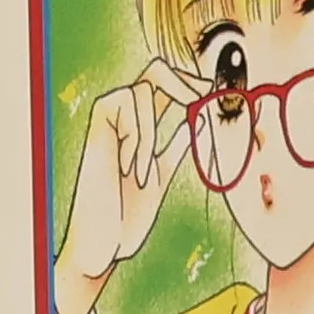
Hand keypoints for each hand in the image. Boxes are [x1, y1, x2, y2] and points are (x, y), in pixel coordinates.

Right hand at [53, 58, 206, 313]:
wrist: (102, 244)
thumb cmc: (126, 216)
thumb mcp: (162, 175)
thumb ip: (177, 147)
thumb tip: (198, 122)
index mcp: (142, 127)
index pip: (168, 86)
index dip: (193, 83)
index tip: (216, 94)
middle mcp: (124, 118)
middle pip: (156, 70)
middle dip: (185, 81)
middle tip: (204, 98)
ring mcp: (109, 122)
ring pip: (143, 87)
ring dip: (150, 130)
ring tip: (141, 172)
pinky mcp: (97, 128)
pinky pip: (127, 105)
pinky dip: (136, 136)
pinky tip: (129, 167)